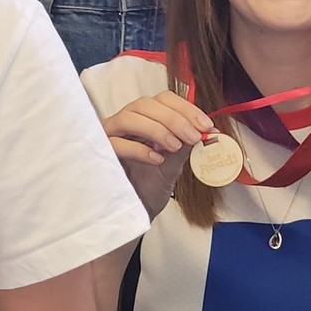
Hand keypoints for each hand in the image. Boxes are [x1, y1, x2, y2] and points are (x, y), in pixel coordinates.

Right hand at [100, 91, 214, 215]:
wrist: (135, 211)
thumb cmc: (151, 185)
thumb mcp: (174, 163)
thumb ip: (187, 144)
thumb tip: (209, 131)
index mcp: (146, 118)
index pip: (163, 99)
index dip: (186, 108)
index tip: (206, 125)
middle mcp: (126, 121)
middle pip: (146, 104)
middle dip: (174, 119)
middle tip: (193, 136)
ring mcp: (110, 135)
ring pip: (129, 118)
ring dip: (157, 129)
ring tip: (175, 147)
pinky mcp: (101, 153)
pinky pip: (116, 143)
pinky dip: (139, 149)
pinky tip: (156, 159)